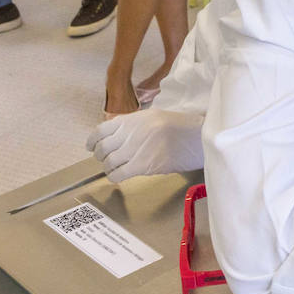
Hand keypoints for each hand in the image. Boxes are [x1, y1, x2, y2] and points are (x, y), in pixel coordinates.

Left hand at [86, 108, 205, 181]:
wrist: (202, 137)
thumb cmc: (184, 128)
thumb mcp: (157, 117)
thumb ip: (135, 125)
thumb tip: (117, 137)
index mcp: (135, 118)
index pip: (102, 130)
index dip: (92, 141)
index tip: (91, 147)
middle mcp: (132, 132)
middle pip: (103, 148)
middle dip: (102, 156)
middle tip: (108, 159)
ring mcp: (136, 148)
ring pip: (109, 162)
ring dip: (110, 167)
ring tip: (117, 168)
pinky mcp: (143, 164)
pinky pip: (118, 173)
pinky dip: (115, 176)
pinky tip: (121, 176)